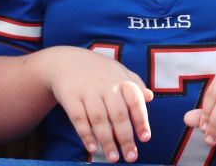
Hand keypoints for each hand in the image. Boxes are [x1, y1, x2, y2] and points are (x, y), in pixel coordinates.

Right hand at [40, 47, 153, 162]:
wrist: (66, 60)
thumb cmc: (98, 70)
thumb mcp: (118, 70)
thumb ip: (135, 84)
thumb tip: (150, 97)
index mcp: (120, 79)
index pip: (135, 100)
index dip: (141, 119)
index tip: (145, 138)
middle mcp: (105, 85)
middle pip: (118, 114)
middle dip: (125, 138)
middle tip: (130, 157)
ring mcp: (87, 91)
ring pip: (98, 119)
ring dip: (106, 141)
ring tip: (113, 158)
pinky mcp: (70, 96)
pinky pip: (78, 118)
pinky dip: (85, 134)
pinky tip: (92, 148)